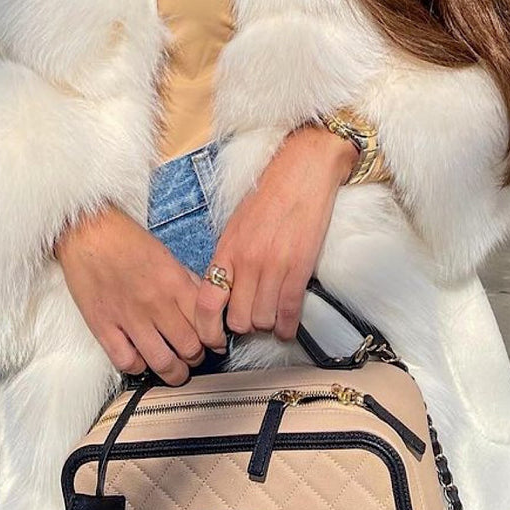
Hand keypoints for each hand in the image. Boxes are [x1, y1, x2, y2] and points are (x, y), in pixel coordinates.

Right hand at [53, 207, 223, 385]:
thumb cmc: (124, 239)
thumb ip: (186, 281)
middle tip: (194, 357)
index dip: (214, 338)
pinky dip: (139, 367)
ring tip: (175, 371)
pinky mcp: (103, 327)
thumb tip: (203, 302)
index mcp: (174, 283)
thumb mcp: (166, 254)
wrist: (87, 231)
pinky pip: (127, 361)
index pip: (206, 323)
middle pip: (189, 348)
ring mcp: (129, 318)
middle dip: (197, 357)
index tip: (214, 343)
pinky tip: (142, 361)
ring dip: (174, 372)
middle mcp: (155, 303)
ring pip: (163, 362)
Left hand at [192, 125, 358, 350]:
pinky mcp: (299, 268)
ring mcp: (273, 266)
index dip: (207, 330)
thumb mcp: (236, 225)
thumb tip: (224, 290)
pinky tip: (286, 326)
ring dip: (267, 324)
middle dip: (244, 326)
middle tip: (251, 319)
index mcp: (226, 250)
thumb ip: (228, 258)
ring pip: (263, 321)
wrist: (303, 170)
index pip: (206, 303)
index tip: (213, 339)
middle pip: (238, 320)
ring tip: (271, 317)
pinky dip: (287, 326)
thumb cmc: (269, 194)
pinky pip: (289, 312)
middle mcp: (246, 262)